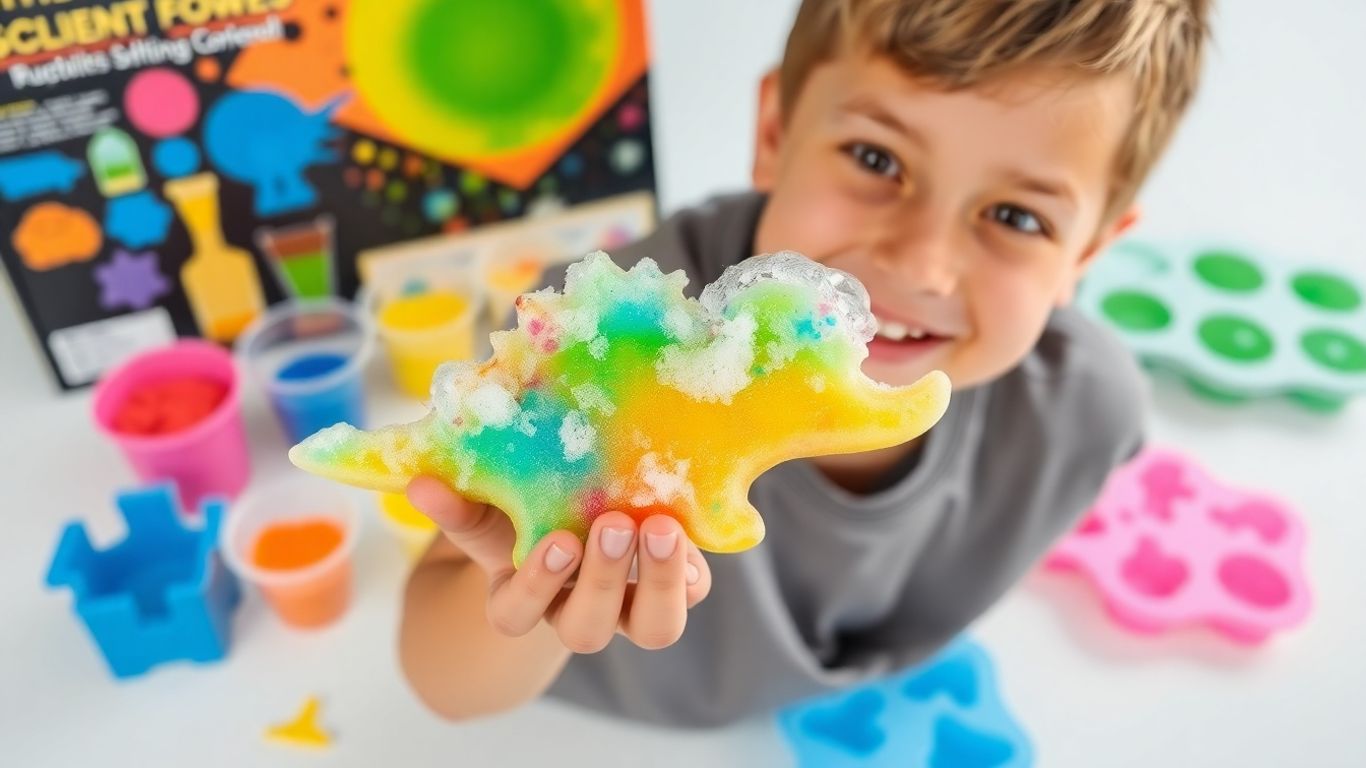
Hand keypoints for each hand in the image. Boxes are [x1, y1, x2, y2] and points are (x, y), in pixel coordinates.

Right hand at [406, 476, 712, 652]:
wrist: (571, 514)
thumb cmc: (519, 514)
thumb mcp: (487, 508)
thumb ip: (458, 502)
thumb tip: (418, 484)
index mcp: (520, 599)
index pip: (518, 614)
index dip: (537, 585)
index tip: (556, 542)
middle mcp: (576, 614)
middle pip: (589, 628)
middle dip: (604, 580)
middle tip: (615, 525)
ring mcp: (629, 606)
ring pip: (653, 627)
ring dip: (661, 581)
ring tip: (662, 529)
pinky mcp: (674, 585)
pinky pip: (693, 592)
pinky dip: (695, 568)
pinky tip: (690, 528)